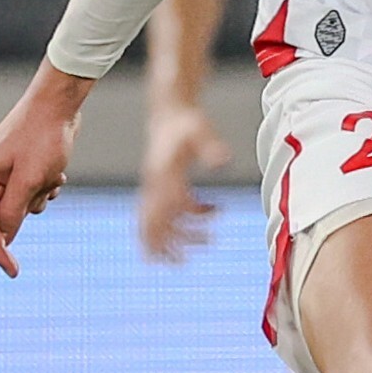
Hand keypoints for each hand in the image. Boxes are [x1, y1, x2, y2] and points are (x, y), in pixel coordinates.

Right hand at [0, 66, 91, 278]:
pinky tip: (54, 172)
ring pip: (19, 208)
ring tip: (51, 174)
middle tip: (45, 187)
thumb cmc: (43, 137)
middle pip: (1, 217)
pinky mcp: (15, 171)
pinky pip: (27, 196)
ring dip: (39, 199)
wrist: (58, 105)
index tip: (13, 273)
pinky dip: (43, 190)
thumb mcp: (30, 179)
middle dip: (27, 210)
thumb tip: (5, 239)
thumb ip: (14, 212)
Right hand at [137, 100, 230, 264]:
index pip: (171, 207)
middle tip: (183, 260)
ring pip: (149, 223)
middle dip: (165, 244)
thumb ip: (210, 147)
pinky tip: (206, 214)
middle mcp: (154, 184)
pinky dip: (174, 223)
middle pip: (153, 223)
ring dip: (163, 241)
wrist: (168, 112)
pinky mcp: (156, 186)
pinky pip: (156, 214)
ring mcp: (152, 187)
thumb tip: (222, 160)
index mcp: (163, 174)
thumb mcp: (201, 131)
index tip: (206, 234)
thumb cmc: (186, 122)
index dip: (187, 224)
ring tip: (179, 258)